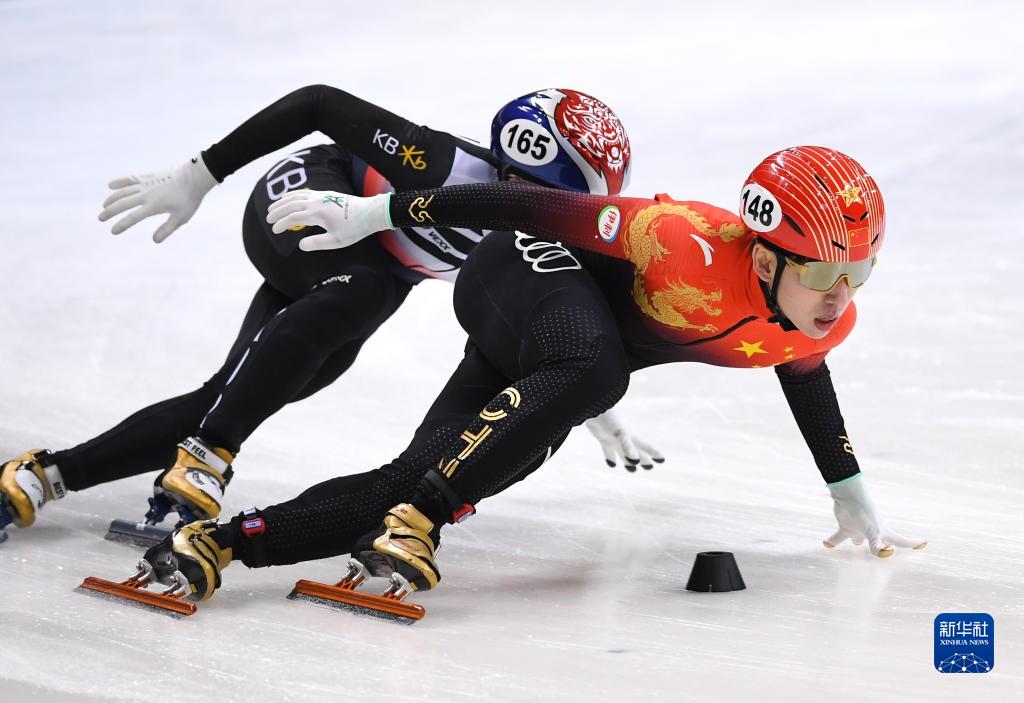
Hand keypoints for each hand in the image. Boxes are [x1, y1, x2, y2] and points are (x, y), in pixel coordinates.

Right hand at [98, 155, 217, 242]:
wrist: (194, 177)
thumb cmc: (189, 199)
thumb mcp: (181, 218)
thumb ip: (166, 229)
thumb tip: (154, 241)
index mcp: (153, 206)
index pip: (133, 218)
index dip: (121, 225)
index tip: (113, 231)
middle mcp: (146, 194)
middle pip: (123, 203)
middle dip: (110, 211)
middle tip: (100, 218)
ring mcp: (145, 184)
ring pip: (123, 191)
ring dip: (112, 198)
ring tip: (104, 205)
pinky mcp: (148, 177)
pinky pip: (130, 179)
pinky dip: (119, 182)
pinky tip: (110, 185)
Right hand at [266, 190, 391, 250]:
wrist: (370, 213)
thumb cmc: (354, 228)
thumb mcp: (336, 241)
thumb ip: (317, 243)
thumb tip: (300, 245)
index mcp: (317, 214)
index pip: (293, 218)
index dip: (281, 224)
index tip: (274, 230)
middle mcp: (316, 202)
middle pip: (291, 204)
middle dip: (277, 211)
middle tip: (267, 218)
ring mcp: (321, 196)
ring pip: (296, 196)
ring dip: (282, 201)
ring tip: (272, 207)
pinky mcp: (326, 194)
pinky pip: (304, 192)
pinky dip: (293, 195)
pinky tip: (290, 198)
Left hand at [584, 408, 664, 471]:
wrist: (594, 406)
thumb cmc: (609, 419)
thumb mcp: (620, 433)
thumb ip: (628, 447)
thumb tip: (635, 462)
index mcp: (631, 435)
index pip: (645, 446)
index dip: (653, 453)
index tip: (662, 460)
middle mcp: (624, 437)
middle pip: (636, 451)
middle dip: (643, 459)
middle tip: (650, 468)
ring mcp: (613, 438)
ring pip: (623, 452)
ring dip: (627, 461)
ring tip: (632, 470)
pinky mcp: (603, 437)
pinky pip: (608, 450)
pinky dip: (610, 457)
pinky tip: (612, 465)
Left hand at [823, 474, 925, 556]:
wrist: (848, 495)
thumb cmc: (865, 512)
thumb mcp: (873, 531)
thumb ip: (877, 544)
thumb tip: (886, 554)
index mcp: (883, 532)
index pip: (899, 540)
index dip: (911, 543)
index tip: (923, 544)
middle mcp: (872, 532)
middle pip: (880, 542)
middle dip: (883, 548)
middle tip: (887, 554)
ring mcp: (858, 529)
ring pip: (858, 540)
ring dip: (857, 544)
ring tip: (854, 548)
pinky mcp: (845, 526)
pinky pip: (837, 537)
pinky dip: (831, 541)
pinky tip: (826, 544)